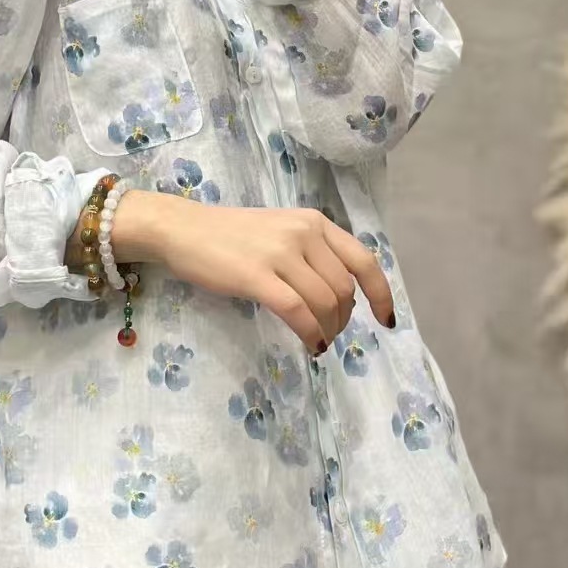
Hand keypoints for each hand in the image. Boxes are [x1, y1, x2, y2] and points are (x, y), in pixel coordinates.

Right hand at [110, 191, 395, 352]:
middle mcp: (304, 233)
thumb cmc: (229, 235)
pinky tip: (309, 345)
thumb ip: (312, 253)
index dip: (381, 294)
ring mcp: (280, 253)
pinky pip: (297, 312)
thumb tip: (340, 297)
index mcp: (314, 222)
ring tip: (316, 341)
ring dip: (327, 330)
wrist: (182, 229)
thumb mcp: (281, 231)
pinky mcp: (256, 276)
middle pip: (343, 290)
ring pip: (324, 303)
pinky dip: (310, 333)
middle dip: (343, 320)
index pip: (364, 260)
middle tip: (328, 334)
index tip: (385, 320)